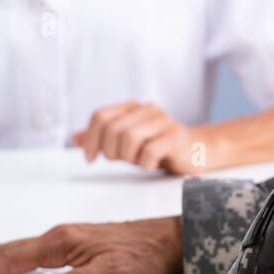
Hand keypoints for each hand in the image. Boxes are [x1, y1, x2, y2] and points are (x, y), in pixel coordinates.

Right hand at [0, 216, 183, 273]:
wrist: (166, 239)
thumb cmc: (143, 255)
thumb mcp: (114, 273)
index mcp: (62, 240)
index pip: (13, 257)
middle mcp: (60, 235)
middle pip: (7, 249)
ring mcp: (65, 237)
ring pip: (18, 248)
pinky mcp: (73, 242)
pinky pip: (31, 250)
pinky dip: (10, 257)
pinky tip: (9, 264)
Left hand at [72, 101, 207, 174]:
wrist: (198, 151)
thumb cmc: (158, 147)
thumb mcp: (126, 144)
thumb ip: (102, 139)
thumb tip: (75, 138)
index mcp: (132, 107)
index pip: (99, 117)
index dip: (90, 139)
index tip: (91, 159)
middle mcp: (146, 109)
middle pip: (112, 128)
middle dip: (109, 151)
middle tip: (118, 161)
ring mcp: (163, 121)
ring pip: (129, 137)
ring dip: (126, 156)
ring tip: (134, 161)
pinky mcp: (176, 137)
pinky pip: (149, 151)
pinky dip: (144, 163)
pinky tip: (150, 166)